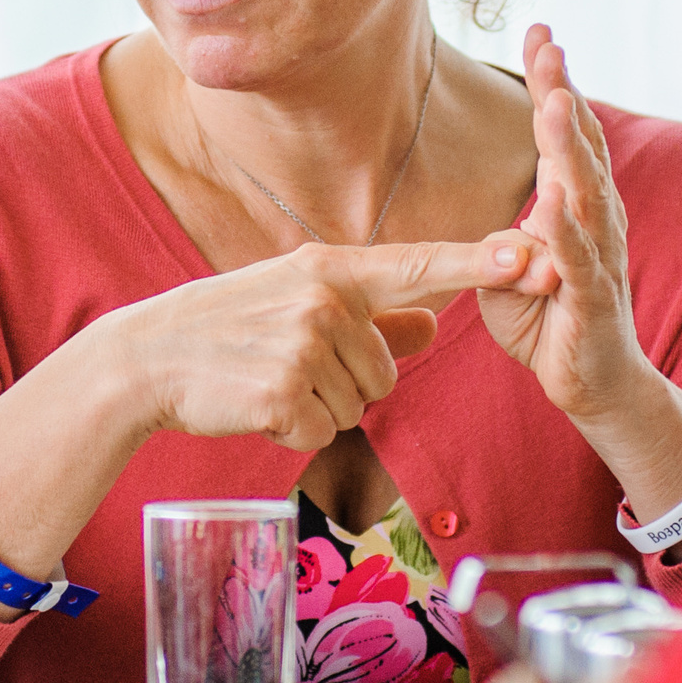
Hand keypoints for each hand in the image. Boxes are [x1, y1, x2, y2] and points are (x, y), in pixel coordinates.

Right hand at [105, 237, 531, 452]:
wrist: (150, 358)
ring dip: (320, 406)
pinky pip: (324, 430)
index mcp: (331, 269)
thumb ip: (376, 313)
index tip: (530, 252)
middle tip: (288, 364)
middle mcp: (324, 301)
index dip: (479, 262)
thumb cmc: (229, 329)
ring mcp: (304, 346)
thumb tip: (438, 318)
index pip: (418, 265)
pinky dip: (295, 429)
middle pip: (387, 368)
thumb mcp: (298, 301)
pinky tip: (258, 404)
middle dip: (347, 381)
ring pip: (358, 404)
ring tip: (270, 380)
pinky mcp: (285, 394)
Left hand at [477, 25, 681, 509]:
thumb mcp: (512, 268)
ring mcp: (599, 256)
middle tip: (549, 42)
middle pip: (581, 145)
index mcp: (575, 204)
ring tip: (555, 101)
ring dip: (570, 146)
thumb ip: (506, 234)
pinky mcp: (595, 299)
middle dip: (564, 92)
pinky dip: (564, 230)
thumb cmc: (550, 321)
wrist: (594, 386)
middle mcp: (596, 219)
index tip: (540, 31)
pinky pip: (578, 260)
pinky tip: (553, 200)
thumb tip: (505, 213)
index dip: (552, 82)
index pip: (564, 133)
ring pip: (585, 192)